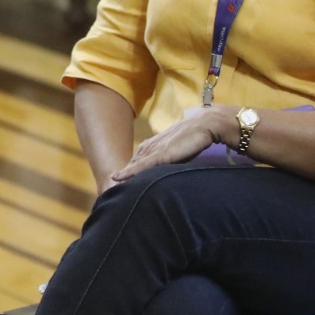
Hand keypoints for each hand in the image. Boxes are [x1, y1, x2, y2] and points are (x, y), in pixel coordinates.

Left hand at [108, 106, 223, 186]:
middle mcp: (150, 147)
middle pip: (131, 164)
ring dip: (122, 177)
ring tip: (111, 190)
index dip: (127, 173)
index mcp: (153, 146)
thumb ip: (169, 159)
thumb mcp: (178, 151)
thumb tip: (168, 171)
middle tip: (110, 191)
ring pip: (133, 166)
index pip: (136, 162)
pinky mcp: (160, 154)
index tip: (118, 185)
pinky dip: (128, 172)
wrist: (203, 124)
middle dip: (121, 177)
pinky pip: (141, 165)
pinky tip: (117, 177)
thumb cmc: (194, 139)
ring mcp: (154, 150)